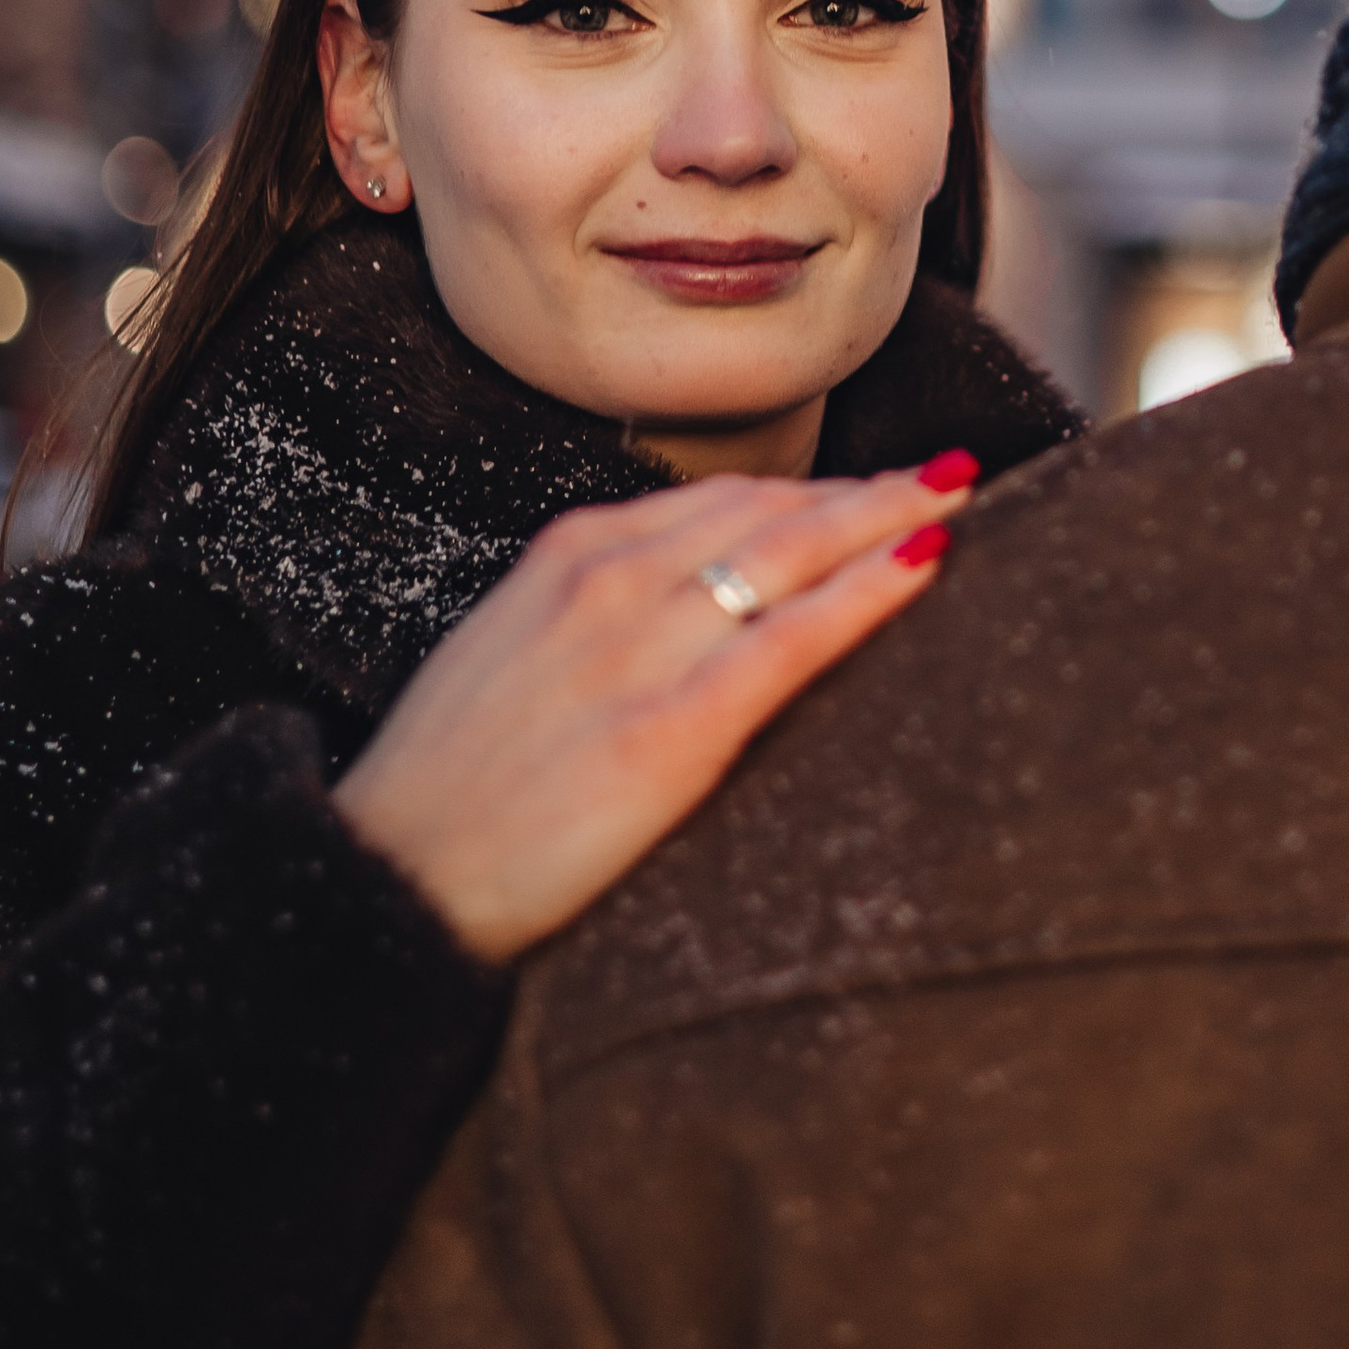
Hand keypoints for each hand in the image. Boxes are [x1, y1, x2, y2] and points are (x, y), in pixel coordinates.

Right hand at [332, 462, 965, 960]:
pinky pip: (795, 637)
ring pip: (796, 553)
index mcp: (571, 555)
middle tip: (948, 474)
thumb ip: (596, 616)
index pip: (722, 499)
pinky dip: (870, 590)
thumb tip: (687, 607)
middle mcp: (611, 579)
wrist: (392, 874)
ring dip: (888, 517)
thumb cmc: (451, 786)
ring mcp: (641, 649)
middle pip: (772, 510)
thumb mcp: (513, 654)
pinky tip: (926, 561)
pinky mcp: (670, 728)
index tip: (874, 486)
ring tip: (955, 503)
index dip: (812, 489)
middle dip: (868, 491)